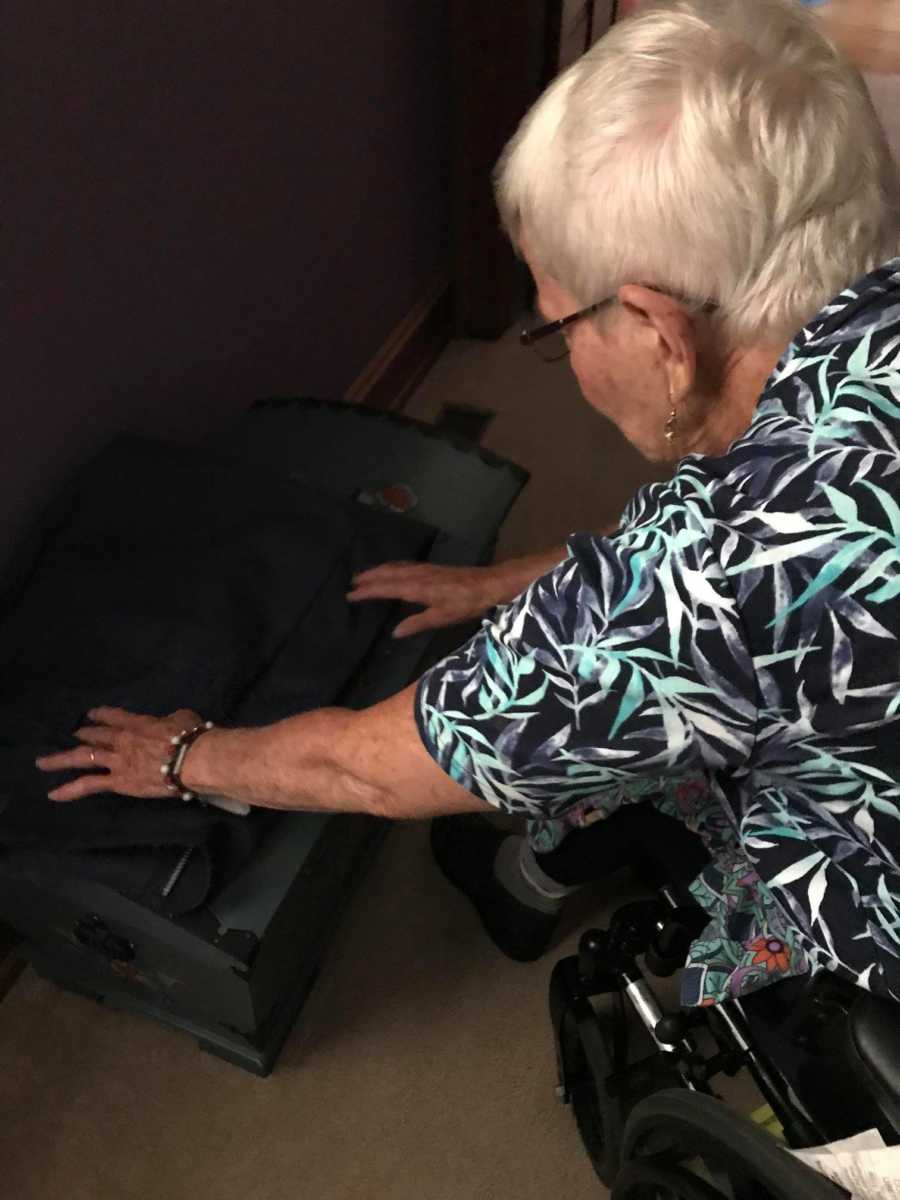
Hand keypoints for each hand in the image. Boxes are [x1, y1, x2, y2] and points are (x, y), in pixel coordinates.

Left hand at [35, 707, 201, 802]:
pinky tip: (53, 794)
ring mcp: (117, 761)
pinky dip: (70, 789)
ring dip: (61, 759)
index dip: (102, 714)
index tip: (92, 714)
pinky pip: (89, 785)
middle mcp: (122, 740)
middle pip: (96, 735)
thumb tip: (171, 724)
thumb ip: (170, 720)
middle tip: (74, 734)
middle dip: (84, 734)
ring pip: (83, 757)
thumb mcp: (183, 718)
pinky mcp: (118, 782)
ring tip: (43, 763)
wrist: (193, 760)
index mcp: (139, 723)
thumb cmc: (192, 737)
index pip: (115, 716)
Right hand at [347, 561, 502, 637]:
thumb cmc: (466, 603)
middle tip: (352, 582)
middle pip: (387, 573)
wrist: (488, 584)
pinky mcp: (432, 568)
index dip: (367, 591)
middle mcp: (418, 575)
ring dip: (379, 570)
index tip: (350, 594)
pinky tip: (393, 570)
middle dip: (369, 577)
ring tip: (366, 575)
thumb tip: (395, 632)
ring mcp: (425, 569)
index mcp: (417, 588)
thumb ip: (417, 624)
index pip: (385, 588)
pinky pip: (405, 565)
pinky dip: (392, 567)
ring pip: (395, 567)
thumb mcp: (442, 618)